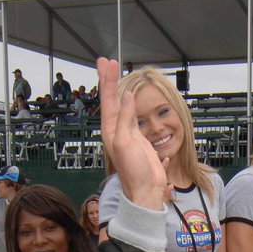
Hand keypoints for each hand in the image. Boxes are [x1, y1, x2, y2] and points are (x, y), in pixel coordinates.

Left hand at [96, 57, 166, 208]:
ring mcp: (127, 132)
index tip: (107, 63)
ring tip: (116, 74)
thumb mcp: (126, 142)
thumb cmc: (133, 170)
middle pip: (112, 99)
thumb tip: (127, 96)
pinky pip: (132, 114)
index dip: (107, 80)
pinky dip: (131, 102)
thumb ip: (126, 118)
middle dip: (109, 80)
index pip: (108, 99)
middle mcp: (116, 129)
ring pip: (121, 105)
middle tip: (108, 62)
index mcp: (110, 129)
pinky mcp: (138, 137)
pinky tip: (130, 97)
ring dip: (118, 89)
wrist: (145, 189)